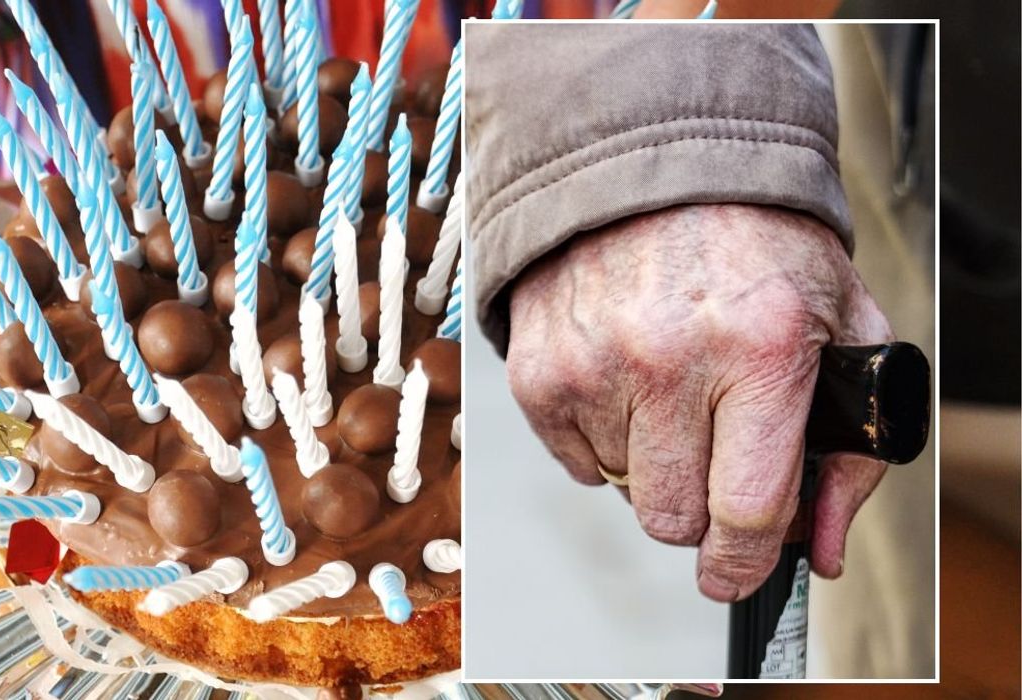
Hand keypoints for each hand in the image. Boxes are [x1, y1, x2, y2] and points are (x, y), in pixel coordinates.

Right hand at [506, 204, 892, 600]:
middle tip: (710, 461)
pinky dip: (603, 440)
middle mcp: (669, 357)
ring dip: (651, 463)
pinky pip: (574, 462)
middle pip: (674, 517)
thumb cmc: (756, 245)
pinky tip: (625, 383)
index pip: (749, 508)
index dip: (746, 560)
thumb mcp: (840, 328)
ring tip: (668, 393)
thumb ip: (850, 449)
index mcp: (761, 347)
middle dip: (699, 509)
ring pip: (623, 491)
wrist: (651, 164)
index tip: (736, 570)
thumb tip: (821, 551)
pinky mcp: (537, 369)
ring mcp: (593, 364)